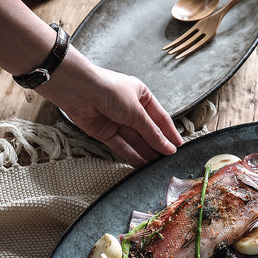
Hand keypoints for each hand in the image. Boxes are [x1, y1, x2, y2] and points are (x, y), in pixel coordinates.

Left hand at [37, 49, 183, 167]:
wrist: (79, 91)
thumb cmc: (109, 91)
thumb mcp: (137, 111)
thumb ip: (152, 132)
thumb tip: (168, 147)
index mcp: (142, 96)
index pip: (160, 118)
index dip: (170, 133)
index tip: (179, 147)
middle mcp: (130, 109)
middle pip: (148, 131)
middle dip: (158, 146)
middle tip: (169, 161)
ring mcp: (118, 121)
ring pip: (135, 141)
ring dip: (146, 153)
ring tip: (157, 167)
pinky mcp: (105, 133)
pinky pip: (122, 146)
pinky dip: (131, 156)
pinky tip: (142, 166)